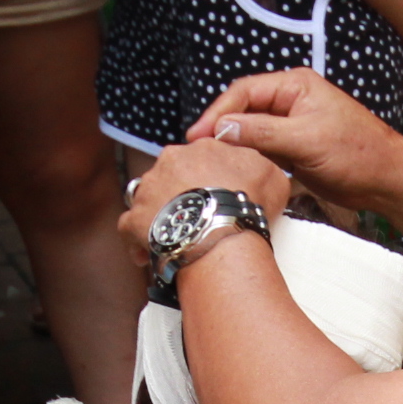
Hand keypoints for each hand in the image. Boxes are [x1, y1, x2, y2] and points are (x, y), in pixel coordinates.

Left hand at [122, 138, 292, 255]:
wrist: (219, 236)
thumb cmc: (247, 206)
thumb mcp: (272, 176)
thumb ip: (259, 165)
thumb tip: (254, 168)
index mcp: (202, 148)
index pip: (202, 156)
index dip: (211, 176)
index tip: (217, 194)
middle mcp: (170, 161)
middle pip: (172, 173)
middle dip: (182, 191)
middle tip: (199, 215)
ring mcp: (147, 189)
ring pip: (150, 196)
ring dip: (160, 212)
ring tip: (177, 235)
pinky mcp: (134, 219)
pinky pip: (130, 228)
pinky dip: (139, 240)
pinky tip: (151, 255)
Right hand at [185, 69, 402, 211]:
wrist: (386, 180)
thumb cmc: (357, 153)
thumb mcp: (306, 141)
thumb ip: (262, 133)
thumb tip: (222, 129)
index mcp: (294, 86)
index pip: (244, 92)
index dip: (217, 113)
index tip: (196, 135)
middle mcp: (290, 100)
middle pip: (242, 109)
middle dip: (219, 127)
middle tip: (197, 151)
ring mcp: (291, 124)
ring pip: (249, 130)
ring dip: (231, 144)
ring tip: (208, 161)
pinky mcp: (292, 148)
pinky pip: (261, 148)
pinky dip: (246, 157)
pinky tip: (232, 170)